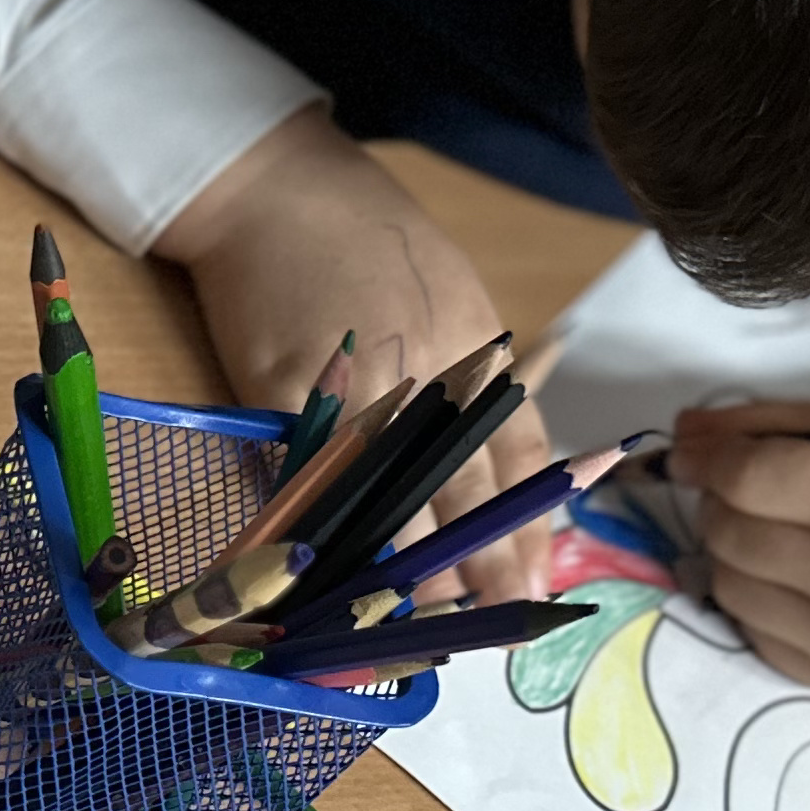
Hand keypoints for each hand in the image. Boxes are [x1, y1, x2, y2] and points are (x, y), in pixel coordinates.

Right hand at [159, 111, 557, 602]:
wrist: (274, 189)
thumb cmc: (366, 234)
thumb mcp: (452, 292)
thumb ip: (477, 372)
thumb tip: (496, 457)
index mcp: (475, 345)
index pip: (514, 452)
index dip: (527, 521)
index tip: (535, 579)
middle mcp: (427, 370)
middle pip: (460, 485)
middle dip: (480, 560)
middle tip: (496, 621)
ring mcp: (355, 384)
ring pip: (391, 493)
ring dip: (410, 563)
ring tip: (428, 620)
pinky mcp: (285, 392)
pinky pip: (314, 474)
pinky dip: (328, 527)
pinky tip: (340, 571)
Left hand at [668, 401, 809, 696]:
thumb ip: (784, 425)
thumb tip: (681, 432)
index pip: (751, 477)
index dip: (713, 458)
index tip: (703, 451)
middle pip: (729, 533)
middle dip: (725, 502)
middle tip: (758, 489)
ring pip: (729, 585)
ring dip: (737, 552)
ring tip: (790, 533)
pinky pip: (755, 632)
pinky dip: (764, 599)